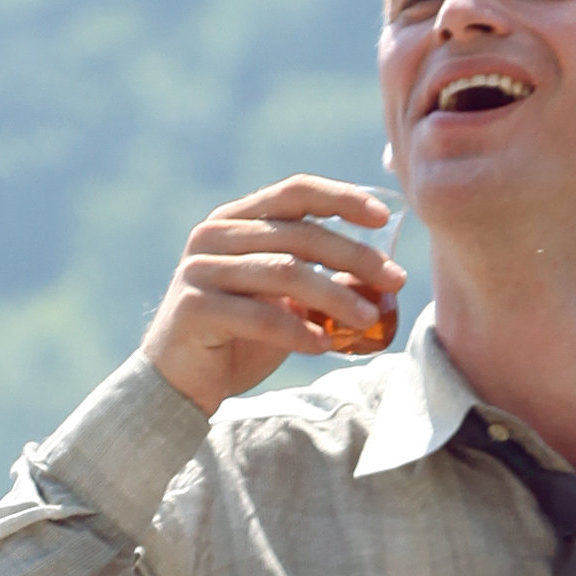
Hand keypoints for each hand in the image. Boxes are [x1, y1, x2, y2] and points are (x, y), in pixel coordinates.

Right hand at [142, 177, 407, 411]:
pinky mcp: (194, 307)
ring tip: (368, 318)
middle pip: (298, 234)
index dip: (342, 198)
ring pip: (283, 273)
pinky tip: (324, 345)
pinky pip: (259, 316)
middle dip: (353, 255)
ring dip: (333, 295)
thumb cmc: (239, 338)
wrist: (182, 382)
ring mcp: (201, 269)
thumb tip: (379, 274)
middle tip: (394, 279)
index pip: (295, 192)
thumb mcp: (284, 303)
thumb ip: (317, 281)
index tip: (384, 217)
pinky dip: (297, 331)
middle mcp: (215, 235)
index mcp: (237, 220)